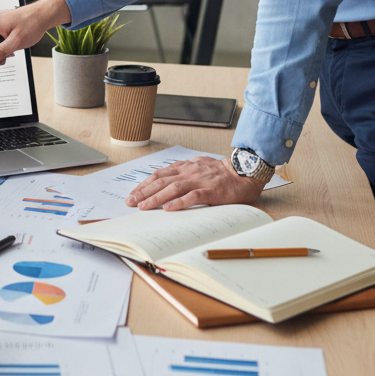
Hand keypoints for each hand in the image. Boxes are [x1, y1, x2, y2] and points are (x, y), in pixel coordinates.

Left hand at [125, 156, 265, 210]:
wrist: (243, 172)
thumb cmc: (220, 172)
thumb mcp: (198, 167)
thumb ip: (183, 172)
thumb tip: (166, 180)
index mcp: (185, 167)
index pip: (159, 175)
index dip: (144, 184)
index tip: (133, 194)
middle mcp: (189, 172)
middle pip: (161, 181)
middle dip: (144, 192)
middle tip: (131, 202)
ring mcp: (199, 180)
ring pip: (173, 188)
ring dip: (156, 198)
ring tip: (144, 207)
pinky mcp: (211, 190)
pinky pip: (193, 196)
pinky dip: (180, 202)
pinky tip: (169, 208)